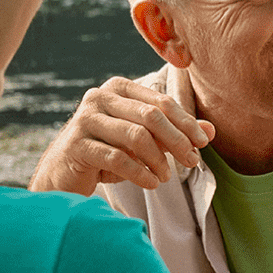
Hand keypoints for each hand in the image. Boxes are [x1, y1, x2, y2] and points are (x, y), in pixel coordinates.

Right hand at [29, 77, 214, 194]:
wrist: (61, 175)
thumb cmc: (105, 155)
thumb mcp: (142, 142)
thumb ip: (173, 133)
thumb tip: (211, 130)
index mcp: (117, 88)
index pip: (160, 101)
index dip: (185, 122)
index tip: (203, 142)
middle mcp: (99, 97)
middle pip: (150, 116)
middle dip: (177, 140)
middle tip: (192, 162)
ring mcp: (85, 120)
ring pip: (135, 136)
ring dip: (158, 159)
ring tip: (167, 177)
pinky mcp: (77, 145)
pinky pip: (117, 158)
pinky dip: (140, 173)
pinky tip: (151, 183)